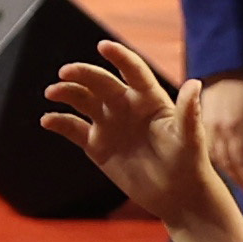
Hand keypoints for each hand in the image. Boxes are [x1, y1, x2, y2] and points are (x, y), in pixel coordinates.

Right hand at [42, 42, 235, 236]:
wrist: (176, 195)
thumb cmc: (188, 163)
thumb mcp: (190, 139)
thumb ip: (188, 112)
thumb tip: (195, 84)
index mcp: (149, 99)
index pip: (133, 71)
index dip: (119, 57)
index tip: (103, 46)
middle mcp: (126, 106)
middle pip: (100, 82)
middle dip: (82, 74)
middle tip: (65, 73)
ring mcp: (109, 124)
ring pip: (83, 100)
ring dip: (67, 93)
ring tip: (52, 92)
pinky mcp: (97, 145)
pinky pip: (73, 129)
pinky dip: (59, 122)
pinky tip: (47, 120)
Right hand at [197, 71, 242, 198]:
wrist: (226, 66)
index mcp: (235, 124)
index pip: (242, 158)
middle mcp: (216, 127)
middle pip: (227, 161)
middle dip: (240, 178)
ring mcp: (204, 126)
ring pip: (214, 157)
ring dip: (228, 173)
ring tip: (241, 184)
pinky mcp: (198, 124)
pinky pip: (206, 148)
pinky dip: (217, 161)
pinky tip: (226, 169)